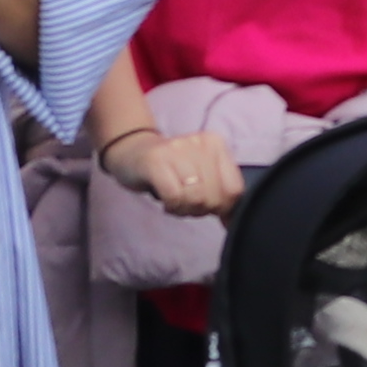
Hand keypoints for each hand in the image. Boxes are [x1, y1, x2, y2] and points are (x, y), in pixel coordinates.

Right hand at [111, 126, 242, 218]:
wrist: (132, 152)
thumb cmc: (172, 170)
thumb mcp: (202, 176)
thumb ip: (221, 195)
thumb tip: (231, 223)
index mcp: (216, 144)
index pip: (234, 189)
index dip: (224, 208)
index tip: (210, 209)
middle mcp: (199, 143)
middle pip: (215, 197)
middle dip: (202, 209)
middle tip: (187, 203)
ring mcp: (177, 150)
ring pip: (196, 198)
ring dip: (185, 209)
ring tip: (176, 202)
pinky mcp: (155, 161)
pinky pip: (174, 197)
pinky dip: (172, 207)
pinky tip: (167, 202)